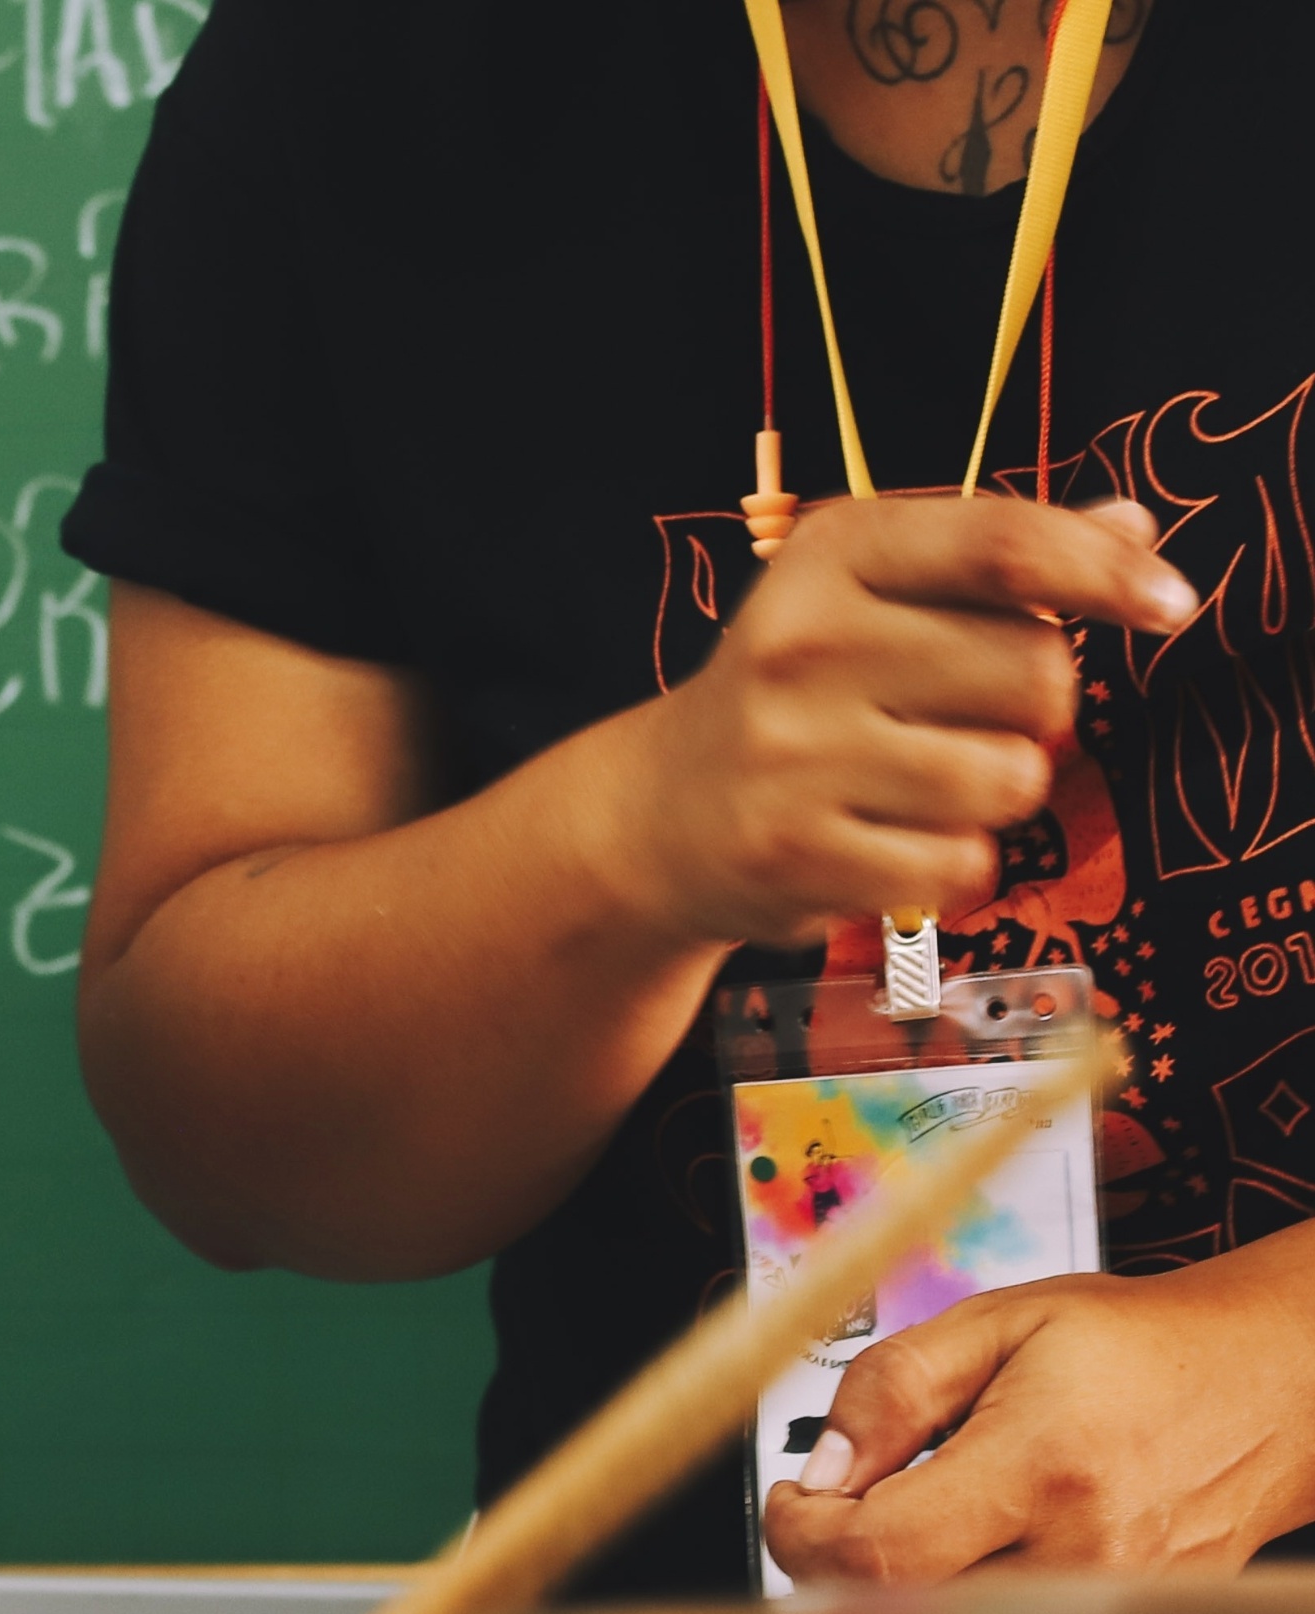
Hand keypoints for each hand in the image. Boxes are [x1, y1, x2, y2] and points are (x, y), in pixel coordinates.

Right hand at [610, 495, 1195, 950]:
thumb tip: (1134, 532)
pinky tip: (891, 846)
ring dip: (995, 794)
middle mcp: (805, 645)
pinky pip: (958, 866)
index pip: (1004, 544)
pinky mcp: (794, 853)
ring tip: (923, 789)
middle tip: (972, 722)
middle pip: (1035, 674)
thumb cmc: (794, 694)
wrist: (656, 814)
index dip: (1107, 574)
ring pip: (1008, 779)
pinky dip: (950, 867)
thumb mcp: (874, 598)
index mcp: (833, 555)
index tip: (1170, 606)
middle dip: (1036, 710)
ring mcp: (792, 755)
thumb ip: (997, 563)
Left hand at [762, 1239, 1314, 1583]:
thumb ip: (892, 1388)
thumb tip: (823, 1468)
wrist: (1276, 1382)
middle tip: (837, 1509)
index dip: (802, 1533)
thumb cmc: (1140, 1347)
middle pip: (896, 1613)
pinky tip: (964, 1550)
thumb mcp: (1001, 1321)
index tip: (795, 1498)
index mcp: (1042, 1468)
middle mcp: (1082, 1554)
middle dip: (836, 1564)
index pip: (876, 1553)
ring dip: (890, 1591)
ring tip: (906, 1521)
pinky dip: (952, 1604)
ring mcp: (1108, 1605)